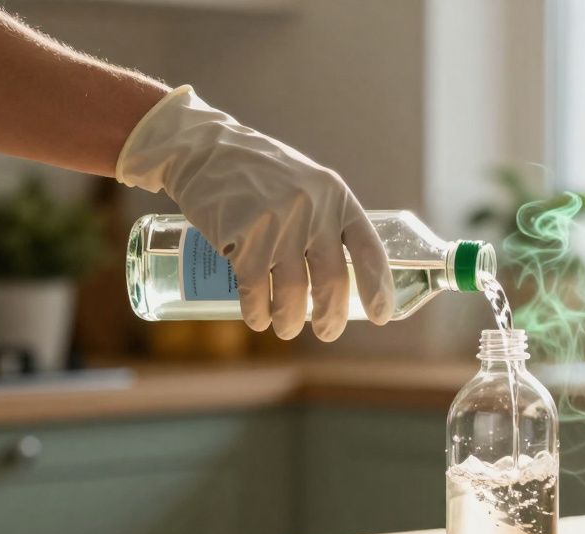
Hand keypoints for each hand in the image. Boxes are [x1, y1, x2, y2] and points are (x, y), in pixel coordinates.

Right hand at [115, 86, 393, 340]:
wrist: (204, 150)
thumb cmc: (260, 175)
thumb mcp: (308, 185)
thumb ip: (325, 221)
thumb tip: (340, 280)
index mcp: (336, 197)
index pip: (368, 250)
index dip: (378, 288)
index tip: (380, 316)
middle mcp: (313, 210)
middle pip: (333, 280)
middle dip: (331, 316)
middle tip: (327, 332)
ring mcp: (278, 224)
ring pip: (293, 292)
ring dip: (290, 320)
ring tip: (286, 329)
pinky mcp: (244, 236)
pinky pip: (255, 290)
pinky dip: (257, 311)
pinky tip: (257, 319)